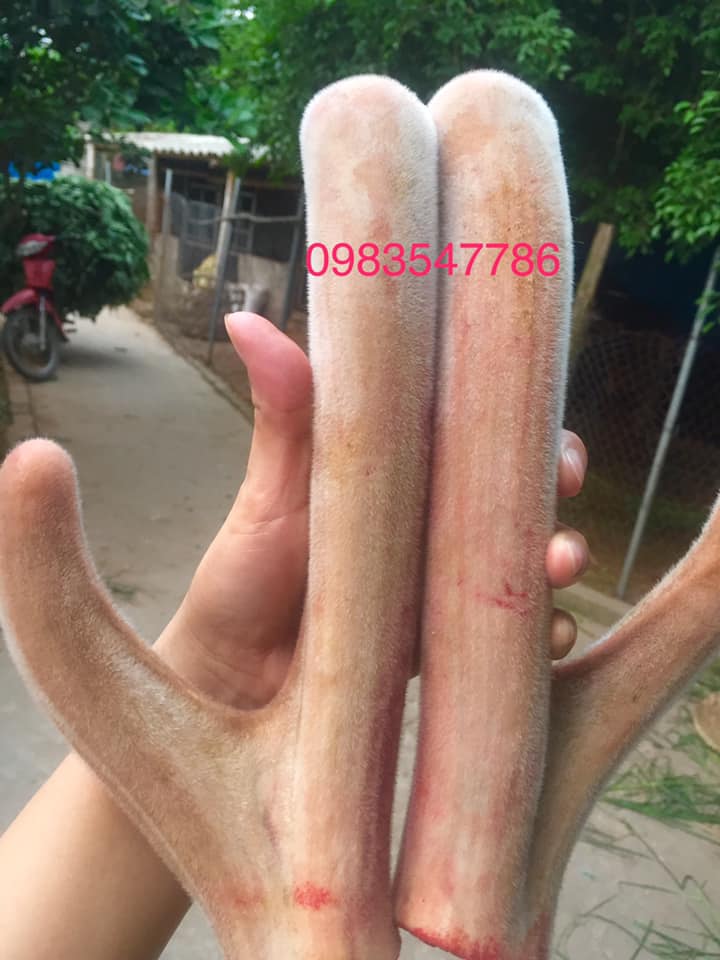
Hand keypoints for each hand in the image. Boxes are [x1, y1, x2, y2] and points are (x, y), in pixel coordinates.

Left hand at [156, 311, 588, 707]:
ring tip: (558, 569)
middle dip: (556, 501)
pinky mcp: (441, 645)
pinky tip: (547, 640)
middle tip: (562, 509)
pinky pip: (505, 640)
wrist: (233, 671)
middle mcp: (434, 526)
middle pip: (518, 501)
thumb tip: (242, 318)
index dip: (533, 439)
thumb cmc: (248, 569)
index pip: (485, 440)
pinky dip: (539, 639)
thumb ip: (284, 410)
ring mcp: (442, 585)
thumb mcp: (275, 485)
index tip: (557, 450)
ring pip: (522, 566)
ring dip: (558, 567)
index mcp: (405, 475)